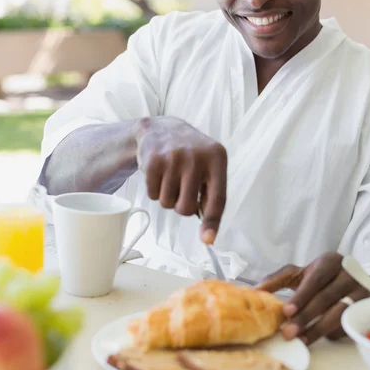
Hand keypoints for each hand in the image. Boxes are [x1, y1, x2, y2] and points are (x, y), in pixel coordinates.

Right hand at [135, 117, 226, 243]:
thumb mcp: (209, 167)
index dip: (212, 222)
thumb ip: (212, 197)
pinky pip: (152, 195)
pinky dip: (154, 190)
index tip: (208, 240)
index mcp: (217, 157)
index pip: (217, 198)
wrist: (161, 129)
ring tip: (170, 177)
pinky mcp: (152, 161)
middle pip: (187, 207)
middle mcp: (196, 156)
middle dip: (182, 206)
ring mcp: (173, 158)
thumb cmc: (190, 156)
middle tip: (181, 189)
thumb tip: (208, 236)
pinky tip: (159, 173)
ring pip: (168, 203)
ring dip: (167, 197)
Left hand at [258, 252, 369, 344]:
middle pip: (325, 297)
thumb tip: (255, 290)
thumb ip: (279, 279)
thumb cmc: (323, 278)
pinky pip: (349, 322)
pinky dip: (333, 332)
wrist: (359, 283)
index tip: (286, 311)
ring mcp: (361, 290)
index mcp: (329, 262)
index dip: (301, 295)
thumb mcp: (303, 274)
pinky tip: (317, 339)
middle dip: (305, 316)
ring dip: (318, 329)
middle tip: (287, 332)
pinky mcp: (368, 307)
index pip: (314, 279)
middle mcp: (347, 273)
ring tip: (300, 340)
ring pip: (339, 312)